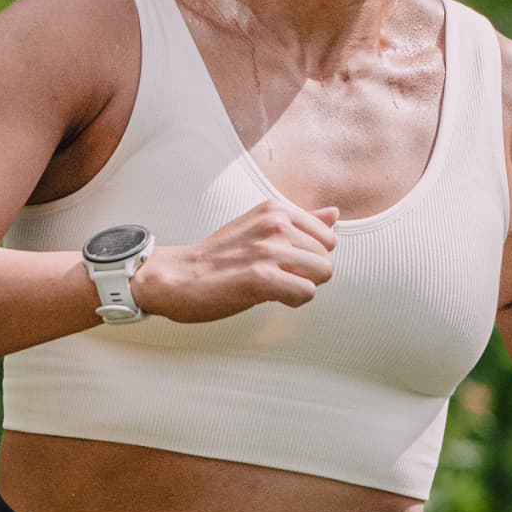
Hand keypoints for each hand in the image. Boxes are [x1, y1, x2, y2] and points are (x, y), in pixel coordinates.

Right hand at [129, 202, 339, 322]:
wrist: (176, 277)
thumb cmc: (216, 257)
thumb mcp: (258, 227)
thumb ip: (300, 221)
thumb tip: (334, 213)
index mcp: (274, 210)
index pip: (327, 236)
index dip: (308, 256)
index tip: (282, 262)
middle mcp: (274, 225)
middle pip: (327, 257)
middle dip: (308, 273)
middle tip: (275, 277)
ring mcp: (269, 250)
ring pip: (322, 273)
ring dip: (301, 286)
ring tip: (273, 287)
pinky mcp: (262, 278)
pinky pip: (306, 292)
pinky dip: (293, 300)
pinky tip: (269, 297)